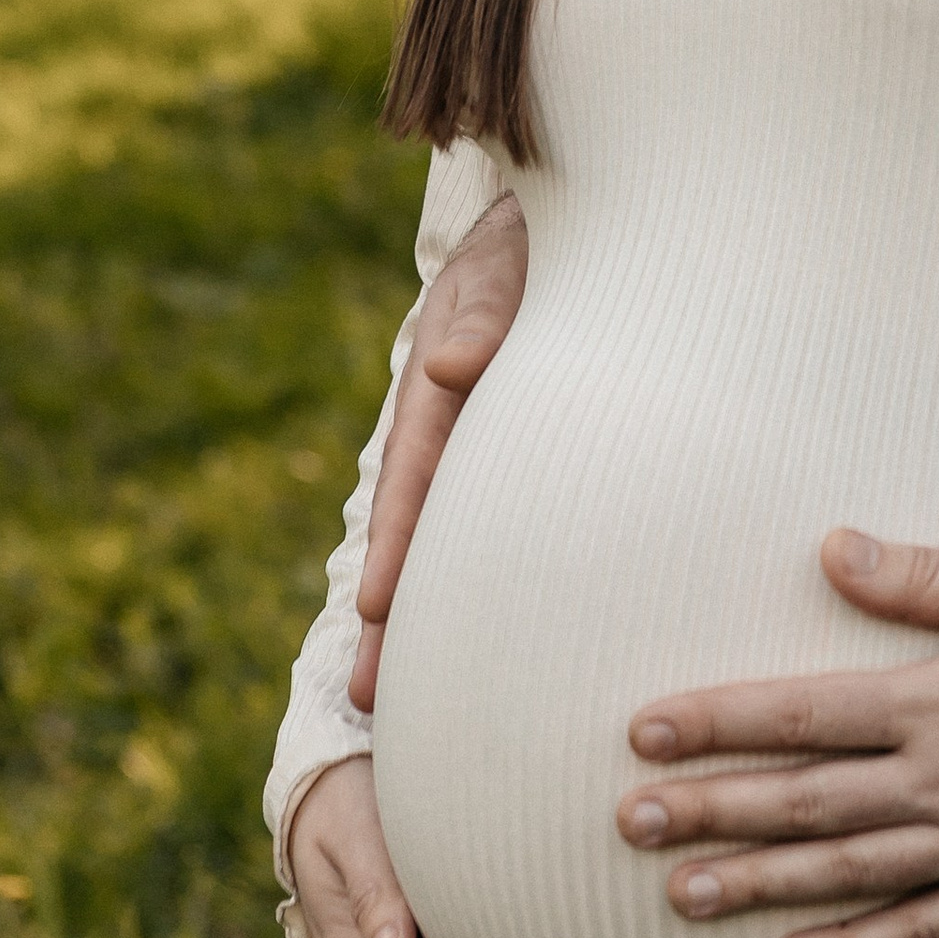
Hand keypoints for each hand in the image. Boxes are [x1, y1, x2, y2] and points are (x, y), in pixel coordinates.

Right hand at [351, 190, 529, 711]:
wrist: (573, 237)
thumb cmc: (529, 252)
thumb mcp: (504, 271)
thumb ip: (484, 317)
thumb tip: (450, 369)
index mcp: (441, 396)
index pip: (417, 476)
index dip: (399, 543)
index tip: (378, 608)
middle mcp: (452, 436)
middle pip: (420, 533)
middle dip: (396, 615)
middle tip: (366, 695)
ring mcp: (483, 458)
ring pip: (456, 545)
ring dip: (430, 617)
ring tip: (400, 700)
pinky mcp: (524, 471)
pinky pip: (504, 535)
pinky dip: (488, 588)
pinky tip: (488, 648)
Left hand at [617, 532, 938, 937]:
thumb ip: (921, 575)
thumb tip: (829, 548)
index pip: (802, 713)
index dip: (718, 720)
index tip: (645, 730)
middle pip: (804, 800)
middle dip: (709, 810)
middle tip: (627, 824)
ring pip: (846, 871)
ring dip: (756, 883)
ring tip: (680, 895)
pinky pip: (921, 930)